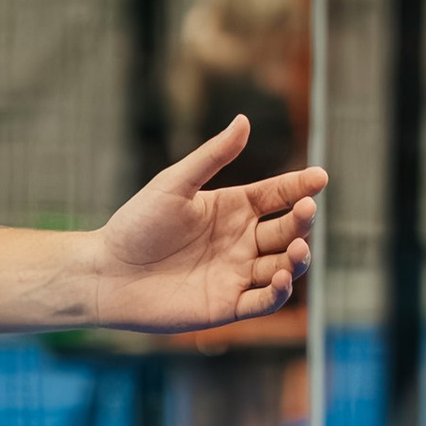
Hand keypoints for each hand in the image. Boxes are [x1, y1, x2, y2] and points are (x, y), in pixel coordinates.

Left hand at [87, 115, 326, 332]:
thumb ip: (212, 157)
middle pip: (288, 229)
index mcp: (232, 208)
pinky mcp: (228, 306)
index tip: (320, 177)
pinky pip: (264, 301)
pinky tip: (281, 277)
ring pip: (283, 265)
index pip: (278, 194)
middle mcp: (240, 240)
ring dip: (297, 258)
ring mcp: (237, 274)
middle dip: (303, 221)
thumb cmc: (135, 224)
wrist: (105, 273)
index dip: (300, 186)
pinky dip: (278, 292)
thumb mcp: (174, 184)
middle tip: (306, 210)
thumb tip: (244, 119)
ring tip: (298, 247)